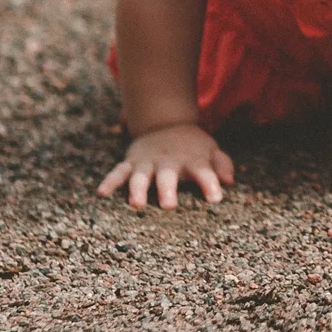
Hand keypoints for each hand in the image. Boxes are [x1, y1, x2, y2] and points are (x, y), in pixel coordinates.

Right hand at [96, 123, 233, 209]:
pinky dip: (110, 181)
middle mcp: (168, 163)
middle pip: (168, 176)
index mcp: (192, 161)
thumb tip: (229, 181)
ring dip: (137, 189)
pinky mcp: (131, 164)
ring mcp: (148, 163)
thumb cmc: (192, 149)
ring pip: (140, 176)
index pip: (204, 172)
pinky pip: (118, 172)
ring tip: (136, 204)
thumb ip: (221, 165)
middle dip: (167, 190)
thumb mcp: (211, 152)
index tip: (215, 198)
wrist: (167, 125)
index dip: (210, 184)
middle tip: (169, 206)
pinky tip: (102, 193)